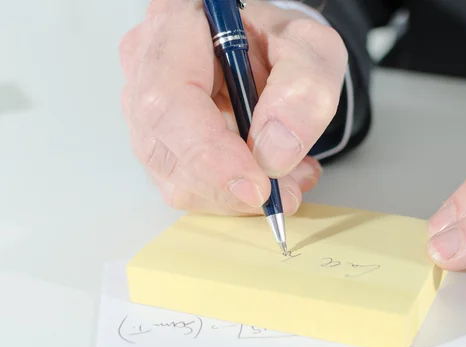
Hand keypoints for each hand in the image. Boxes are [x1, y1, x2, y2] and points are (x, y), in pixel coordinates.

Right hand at [118, 0, 346, 214]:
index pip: (170, 102)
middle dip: (229, 187)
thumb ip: (304, 88)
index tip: (256, 186)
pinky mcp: (160, 141)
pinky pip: (186, 187)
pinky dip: (232, 194)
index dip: (209, 154)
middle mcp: (146, 65)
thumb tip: (274, 154)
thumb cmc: (278, 40)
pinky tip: (267, 175)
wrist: (266, 48)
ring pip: (175, 179)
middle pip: (165, 150)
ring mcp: (144, 107)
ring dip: (235, 195)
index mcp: (174, 23)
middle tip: (286, 191)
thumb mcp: (312, 48)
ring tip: (287, 176)